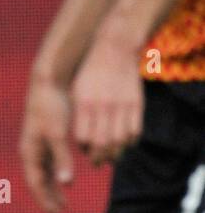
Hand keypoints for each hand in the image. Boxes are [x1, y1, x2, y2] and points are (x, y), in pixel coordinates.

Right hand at [19, 77, 73, 212]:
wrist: (49, 84)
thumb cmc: (51, 107)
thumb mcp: (57, 133)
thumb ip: (62, 158)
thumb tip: (67, 182)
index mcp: (29, 152)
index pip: (36, 183)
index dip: (45, 199)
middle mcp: (30, 151)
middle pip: (38, 181)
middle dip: (47, 199)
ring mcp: (37, 145)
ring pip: (44, 174)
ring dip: (52, 189)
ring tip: (63, 204)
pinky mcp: (46, 138)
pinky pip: (50, 164)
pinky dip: (57, 175)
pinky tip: (65, 181)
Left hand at [71, 40, 143, 165]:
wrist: (114, 50)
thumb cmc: (90, 74)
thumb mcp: (77, 92)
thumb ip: (79, 116)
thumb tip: (83, 143)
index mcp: (84, 104)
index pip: (83, 137)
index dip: (84, 149)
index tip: (85, 153)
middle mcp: (103, 106)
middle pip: (103, 143)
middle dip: (99, 158)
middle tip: (97, 163)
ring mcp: (122, 105)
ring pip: (120, 140)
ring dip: (116, 154)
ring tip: (111, 157)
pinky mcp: (137, 103)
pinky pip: (135, 131)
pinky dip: (130, 142)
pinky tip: (124, 144)